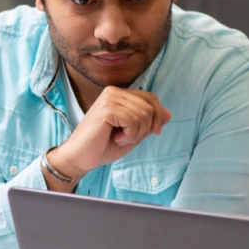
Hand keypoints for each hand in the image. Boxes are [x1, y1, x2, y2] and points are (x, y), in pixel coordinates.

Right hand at [45, 87, 170, 188]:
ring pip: (143, 114)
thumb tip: (169, 114)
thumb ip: (149, 123)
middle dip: (145, 128)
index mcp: (120, 94)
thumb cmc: (103, 146)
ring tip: (119, 138)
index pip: (151, 98)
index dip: (158, 116)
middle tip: (127, 138)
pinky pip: (133, 120)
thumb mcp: (133, 134)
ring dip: (135, 133)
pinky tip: (115, 138)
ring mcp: (110, 98)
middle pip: (149, 107)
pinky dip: (129, 135)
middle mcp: (114, 91)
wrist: (80, 157)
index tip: (154, 132)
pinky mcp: (107, 108)